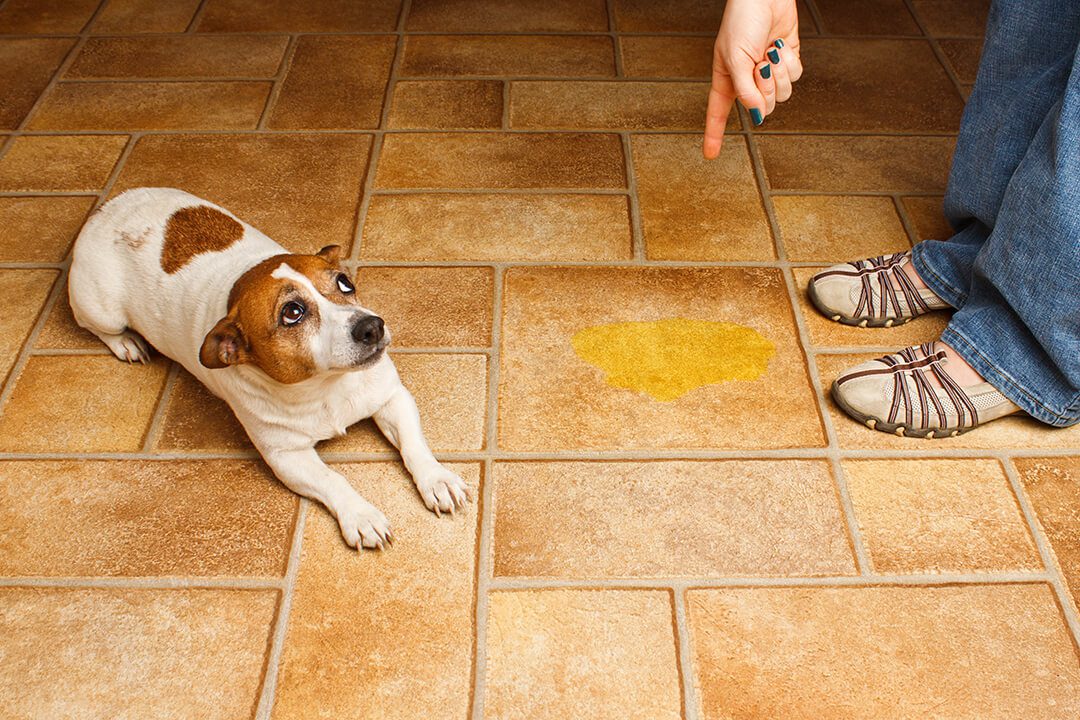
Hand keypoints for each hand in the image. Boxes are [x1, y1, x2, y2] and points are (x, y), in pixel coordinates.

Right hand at [704, 0, 802, 158]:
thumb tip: (758, 114)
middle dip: (765, 87)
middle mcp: (748, 79)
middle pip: (762, 106)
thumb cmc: (741, 20)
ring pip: (782, 94)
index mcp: (727, 79)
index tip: (710, 154)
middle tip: (760, 66)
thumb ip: (745, 90)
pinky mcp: (786, 61)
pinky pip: (795, 76)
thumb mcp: (735, 58)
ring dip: (780, 74)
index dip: (714, 134)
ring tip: (770, 52)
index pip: (717, 113)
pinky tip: (781, 46)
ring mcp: (768, 71)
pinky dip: (791, 62)